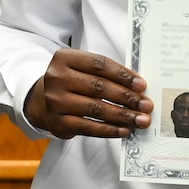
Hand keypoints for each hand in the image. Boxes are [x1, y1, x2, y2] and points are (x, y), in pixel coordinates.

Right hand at [23, 48, 152, 139]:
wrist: (42, 100)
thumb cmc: (72, 82)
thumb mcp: (82, 68)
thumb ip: (105, 73)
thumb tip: (138, 88)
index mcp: (65, 58)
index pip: (99, 65)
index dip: (123, 75)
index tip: (142, 85)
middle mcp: (57, 78)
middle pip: (99, 87)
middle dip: (127, 97)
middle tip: (146, 105)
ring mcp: (55, 101)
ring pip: (95, 108)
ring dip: (122, 115)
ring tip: (140, 120)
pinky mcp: (57, 122)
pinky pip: (88, 127)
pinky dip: (109, 129)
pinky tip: (124, 130)